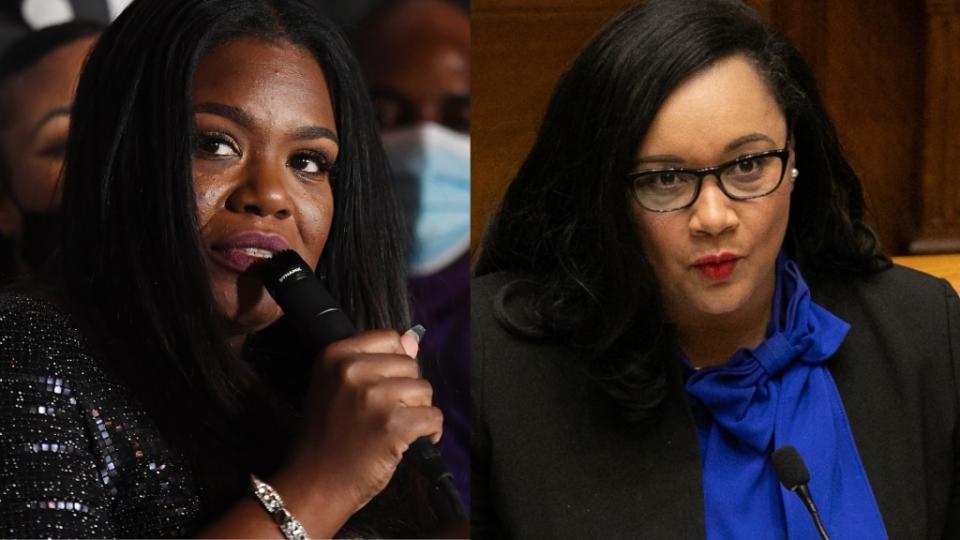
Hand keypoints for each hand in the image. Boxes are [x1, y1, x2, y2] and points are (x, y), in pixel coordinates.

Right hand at [288, 329, 442, 515]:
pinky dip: (429, 432)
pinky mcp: (394, 424)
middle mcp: (353, 370)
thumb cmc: (327, 437)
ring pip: (425, 390)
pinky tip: (409, 442)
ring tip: (393, 429)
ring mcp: (374, 397)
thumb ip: (375, 360)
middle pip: (410, 364)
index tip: (381, 387)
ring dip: (417, 411)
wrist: (313, 484)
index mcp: (335, 355)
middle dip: (406, 390)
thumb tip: (412, 339)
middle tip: (383, 415)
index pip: (389, 339)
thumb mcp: (338, 388)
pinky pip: (433, 417)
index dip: (393, 365)